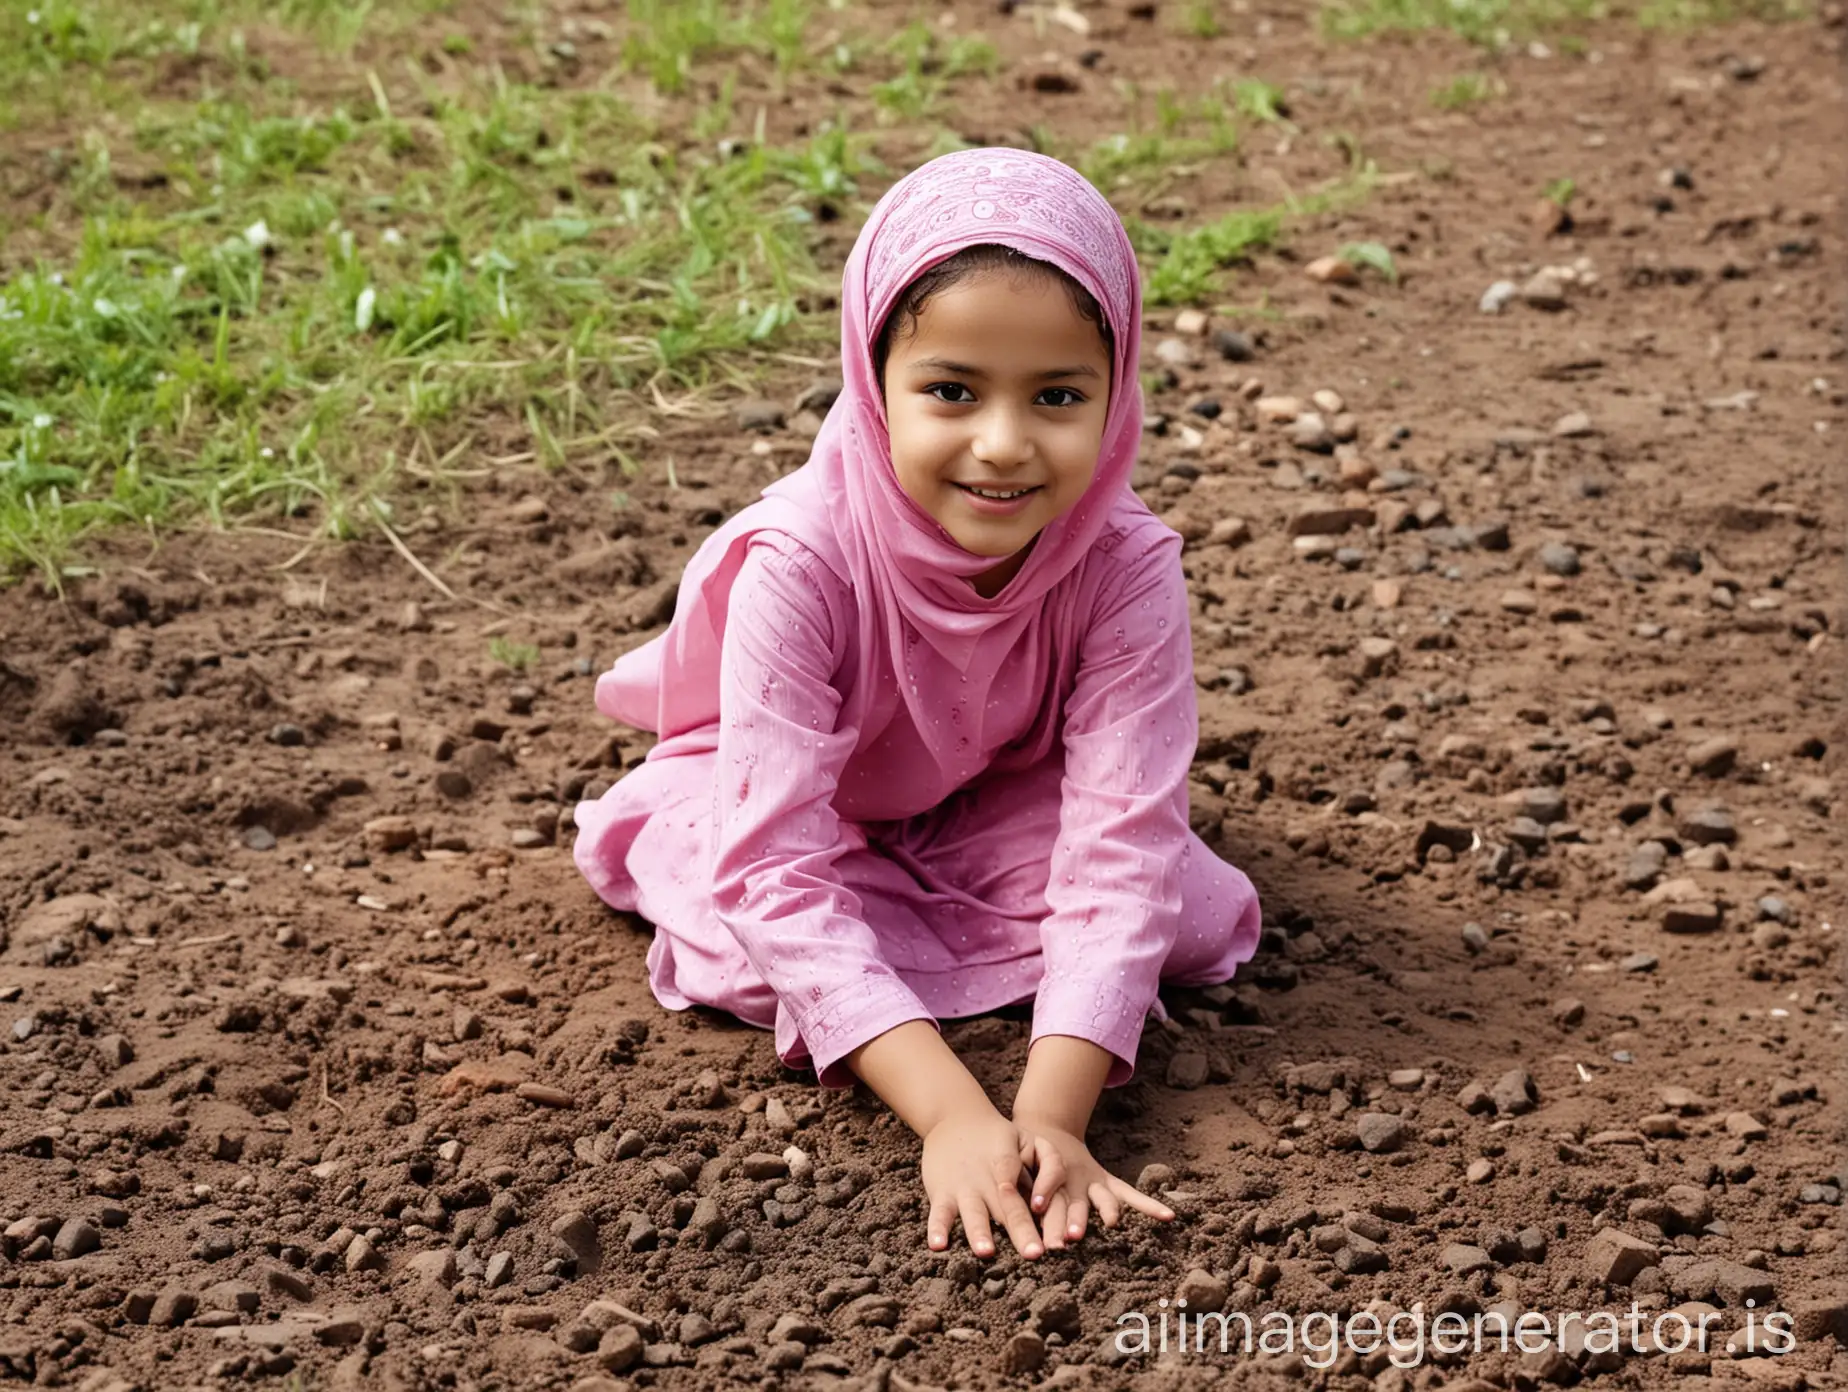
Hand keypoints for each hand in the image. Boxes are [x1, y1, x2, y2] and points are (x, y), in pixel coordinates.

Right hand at [920, 1103, 1044, 1259]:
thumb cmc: (1001, 1139)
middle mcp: (988, 1177)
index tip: (1052, 1226)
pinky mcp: (941, 1192)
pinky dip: (937, 1228)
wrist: (954, 1118)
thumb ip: (1050, 1167)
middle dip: (1021, 1230)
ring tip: (986, 1251)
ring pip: (974, 1212)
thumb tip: (1049, 1206)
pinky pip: (938, 1213)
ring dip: (979, 1232)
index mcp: (1012, 1164)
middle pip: (1008, 1207)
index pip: (1032, 1184)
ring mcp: (963, 1185)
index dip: (1040, 1198)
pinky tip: (938, 1245)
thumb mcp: (1030, 1141)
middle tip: (1034, 1254)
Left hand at [1012, 1112, 1174, 1250]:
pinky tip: (1169, 1217)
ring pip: (1097, 1201)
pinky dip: (1148, 1206)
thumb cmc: (1019, 1154)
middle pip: (1069, 1204)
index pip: (1043, 1191)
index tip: (1039, 1215)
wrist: (1040, 1128)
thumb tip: (974, 1204)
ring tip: (1110, 1224)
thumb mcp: (1007, 1158)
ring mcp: (1089, 1182)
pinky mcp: (1103, 1182)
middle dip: (1067, 1222)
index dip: (1042, 1200)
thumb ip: (1000, 1177)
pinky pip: (1128, 1195)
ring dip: (1102, 1214)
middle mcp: (1069, 1182)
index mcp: (1042, 1177)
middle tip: (1064, 1240)